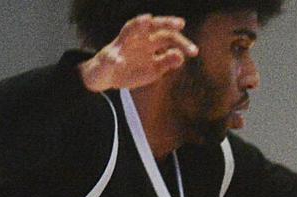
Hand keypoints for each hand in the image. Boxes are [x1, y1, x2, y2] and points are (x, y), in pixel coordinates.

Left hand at [79, 15, 197, 93]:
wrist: (112, 76)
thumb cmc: (105, 66)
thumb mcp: (104, 65)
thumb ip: (110, 61)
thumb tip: (117, 59)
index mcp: (128, 36)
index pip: (134, 26)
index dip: (140, 23)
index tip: (148, 19)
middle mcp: (143, 39)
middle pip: (158, 29)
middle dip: (169, 25)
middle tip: (180, 25)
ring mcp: (152, 51)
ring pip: (169, 42)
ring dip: (181, 44)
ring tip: (192, 51)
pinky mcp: (158, 65)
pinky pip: (170, 60)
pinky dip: (176, 59)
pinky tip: (180, 61)